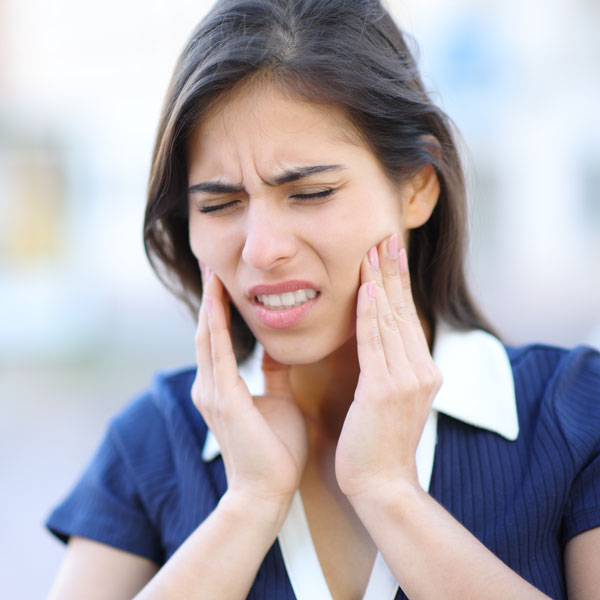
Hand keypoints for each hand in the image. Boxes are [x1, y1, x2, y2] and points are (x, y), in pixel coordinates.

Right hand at [192, 266, 307, 507]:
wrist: (268, 492)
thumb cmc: (275, 449)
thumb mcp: (278, 400)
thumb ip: (274, 374)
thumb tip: (278, 350)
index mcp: (223, 387)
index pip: (219, 338)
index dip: (220, 307)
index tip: (224, 278)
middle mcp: (210, 386)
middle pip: (207, 331)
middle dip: (210, 297)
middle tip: (211, 263)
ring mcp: (211, 393)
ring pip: (208, 337)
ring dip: (211, 303)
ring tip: (212, 271)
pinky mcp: (222, 400)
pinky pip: (218, 354)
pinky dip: (216, 325)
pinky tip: (217, 301)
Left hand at [335, 233, 441, 498]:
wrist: (382, 485)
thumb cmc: (377, 443)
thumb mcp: (388, 399)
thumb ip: (388, 367)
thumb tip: (375, 340)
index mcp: (422, 370)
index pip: (406, 317)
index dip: (397, 284)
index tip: (389, 253)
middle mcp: (421, 370)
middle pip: (402, 311)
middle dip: (392, 272)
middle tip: (385, 237)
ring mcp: (407, 380)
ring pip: (390, 321)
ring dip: (380, 283)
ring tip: (374, 250)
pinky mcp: (386, 390)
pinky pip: (375, 343)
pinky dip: (370, 314)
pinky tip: (366, 288)